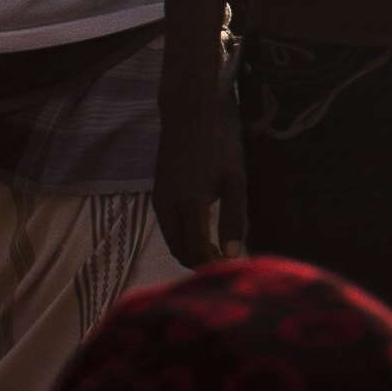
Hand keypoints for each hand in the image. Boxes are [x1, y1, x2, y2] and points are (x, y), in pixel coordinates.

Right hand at [153, 82, 241, 267]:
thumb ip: (233, 219)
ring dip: (191, 253)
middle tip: (227, 264)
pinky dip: (183, 241)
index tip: (231, 270)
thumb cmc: (216, 148)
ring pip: (173, 243)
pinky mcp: (157, 199)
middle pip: (180, 252)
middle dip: (201, 264)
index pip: (196, 251)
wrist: (186, 120)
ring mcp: (159, 205)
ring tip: (218, 252)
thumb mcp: (234, 182)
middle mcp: (169, 209)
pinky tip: (203, 236)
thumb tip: (234, 254)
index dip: (211, 267)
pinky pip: (168, 230)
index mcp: (190, 206)